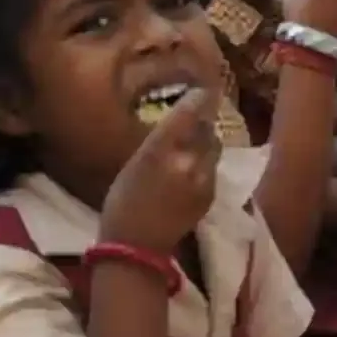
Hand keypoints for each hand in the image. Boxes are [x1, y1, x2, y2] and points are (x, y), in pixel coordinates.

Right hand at [101, 88, 222, 254]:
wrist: (137, 246)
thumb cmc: (122, 203)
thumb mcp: (133, 164)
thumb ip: (158, 142)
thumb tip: (179, 123)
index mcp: (159, 151)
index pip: (188, 114)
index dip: (199, 99)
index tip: (203, 90)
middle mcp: (186, 161)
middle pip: (207, 129)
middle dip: (204, 121)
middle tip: (198, 115)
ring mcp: (203, 179)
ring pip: (214, 148)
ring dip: (207, 142)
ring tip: (196, 142)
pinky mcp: (212, 194)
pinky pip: (213, 168)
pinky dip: (206, 163)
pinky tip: (194, 167)